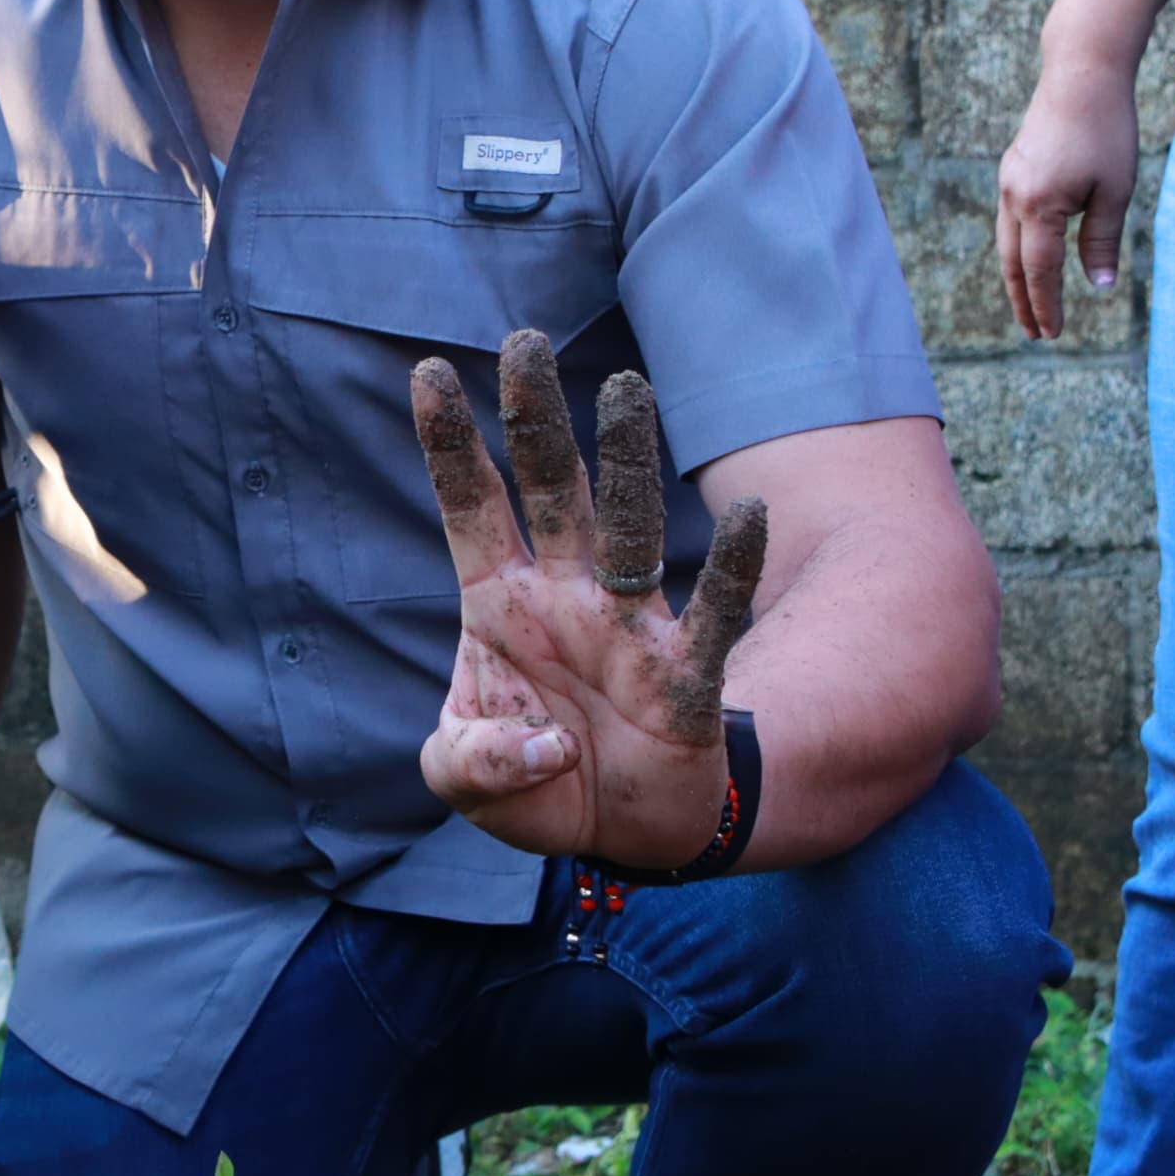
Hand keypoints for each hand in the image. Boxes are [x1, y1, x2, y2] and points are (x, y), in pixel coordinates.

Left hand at [410, 333, 767, 868]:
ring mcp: (631, 628)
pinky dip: (732, 569)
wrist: (624, 834)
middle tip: (525, 341)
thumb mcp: (468, 782)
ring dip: (628, 461)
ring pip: (631, 527)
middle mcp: (568, 596)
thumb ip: (474, 763)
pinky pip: (715, 613)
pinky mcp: (688, 675)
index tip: (428, 372)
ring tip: (626, 388)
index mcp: (502, 605)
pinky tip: (746, 515)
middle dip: (537, 420)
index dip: (450, 446)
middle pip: (551, 491)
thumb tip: (541, 747)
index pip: (472, 509)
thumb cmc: (538, 783)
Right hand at [995, 51, 1142, 340]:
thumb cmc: (1106, 130)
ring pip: (1006, 242)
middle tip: (1034, 332)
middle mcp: (1014, 197)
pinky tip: (1031, 252)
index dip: (1046, 305)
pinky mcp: (1014, 168)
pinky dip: (1018, 246)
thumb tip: (1099, 285)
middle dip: (1024, 300)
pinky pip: (1010, 219)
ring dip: (1017, 276)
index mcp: (1039, 207)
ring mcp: (1009, 181)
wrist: (1081, 74)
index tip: (1052, 333)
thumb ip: (1102, 240)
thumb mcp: (1115, 190)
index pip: (1040, 271)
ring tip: (1029, 301)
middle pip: (1013, 263)